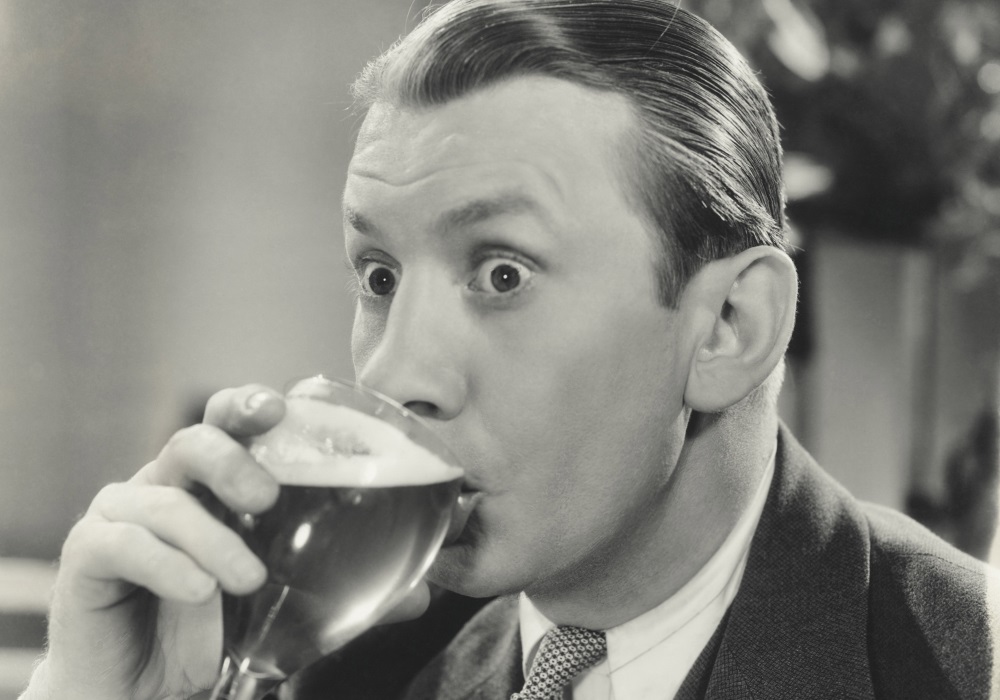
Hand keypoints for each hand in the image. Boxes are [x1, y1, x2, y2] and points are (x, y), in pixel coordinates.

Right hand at [32, 384, 284, 699]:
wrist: (139, 685)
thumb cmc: (197, 627)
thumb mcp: (249, 578)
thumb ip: (278, 543)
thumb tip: (340, 518)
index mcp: (203, 482)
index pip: (221, 424)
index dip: (244, 407)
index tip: (275, 409)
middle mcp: (159, 485)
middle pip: (191, 443)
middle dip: (231, 462)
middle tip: (266, 498)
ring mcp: (118, 514)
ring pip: (167, 503)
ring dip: (213, 541)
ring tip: (248, 579)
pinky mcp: (86, 552)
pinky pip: (125, 544)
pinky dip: (168, 566)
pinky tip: (199, 590)